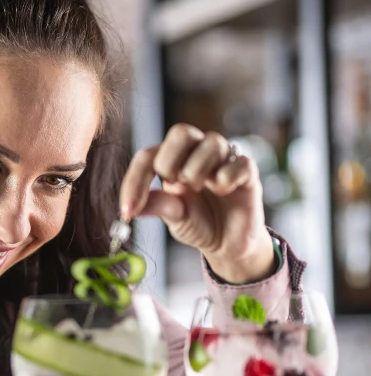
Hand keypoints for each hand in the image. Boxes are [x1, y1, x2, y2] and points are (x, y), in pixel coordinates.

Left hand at [119, 124, 275, 284]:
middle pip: (181, 132)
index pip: (148, 156)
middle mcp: (197, 154)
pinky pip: (239, 162)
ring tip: (202, 189)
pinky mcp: (247, 172)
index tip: (128, 211)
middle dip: (171, 162)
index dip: (134, 181)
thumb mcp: (173, 217)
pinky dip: (227, 177)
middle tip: (175, 185)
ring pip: (212, 142)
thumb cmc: (200, 224)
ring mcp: (224, 160)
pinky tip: (224, 191)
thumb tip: (130, 209)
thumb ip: (157, 205)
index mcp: (173, 162)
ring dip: (199, 170)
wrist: (229, 244)